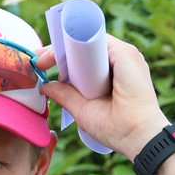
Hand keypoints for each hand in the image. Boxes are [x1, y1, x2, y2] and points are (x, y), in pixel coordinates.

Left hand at [38, 36, 170, 160]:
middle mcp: (117, 62)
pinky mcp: (126, 53)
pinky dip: (79, 42)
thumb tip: (45, 86)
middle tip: (37, 60)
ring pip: (88, 42)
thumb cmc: (116, 128)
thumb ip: (65, 96)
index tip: (40, 65)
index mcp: (109, 75)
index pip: (82, 59)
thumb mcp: (82, 110)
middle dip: (58, 51)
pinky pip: (99, 39)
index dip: (61, 59)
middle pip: (83, 48)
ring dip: (64, 47)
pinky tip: (61, 51)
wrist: (137, 135)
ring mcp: (123, 56)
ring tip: (44, 59)